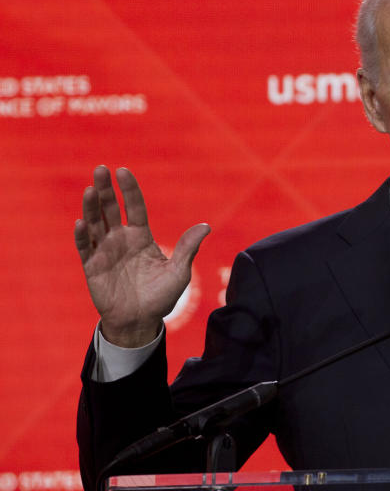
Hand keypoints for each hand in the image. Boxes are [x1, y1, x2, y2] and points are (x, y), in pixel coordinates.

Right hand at [74, 166, 209, 346]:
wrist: (140, 321)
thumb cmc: (161, 297)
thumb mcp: (179, 272)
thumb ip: (187, 248)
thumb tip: (206, 226)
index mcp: (141, 236)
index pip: (134, 207)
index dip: (129, 190)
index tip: (123, 171)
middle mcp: (121, 239)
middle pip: (111, 209)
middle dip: (106, 190)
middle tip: (101, 169)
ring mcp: (105, 251)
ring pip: (95, 223)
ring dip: (91, 207)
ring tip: (90, 190)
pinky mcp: (92, 266)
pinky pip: (85, 248)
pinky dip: (82, 236)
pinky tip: (81, 223)